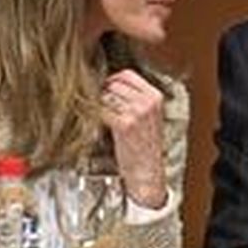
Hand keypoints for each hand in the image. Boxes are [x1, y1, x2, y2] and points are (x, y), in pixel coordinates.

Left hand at [100, 69, 167, 208]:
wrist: (147, 173)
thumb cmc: (144, 147)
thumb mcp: (147, 117)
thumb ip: (134, 99)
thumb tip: (106, 84)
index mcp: (155, 96)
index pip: (126, 74)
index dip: (111, 79)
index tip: (102, 87)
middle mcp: (147, 101)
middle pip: (113, 84)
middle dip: (101, 93)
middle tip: (94, 103)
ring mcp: (136, 112)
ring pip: (104, 96)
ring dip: (96, 104)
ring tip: (93, 114)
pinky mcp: (124, 124)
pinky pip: (101, 111)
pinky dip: (93, 115)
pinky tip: (92, 122)